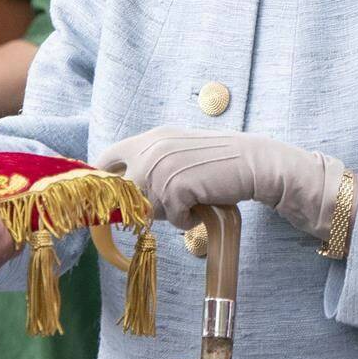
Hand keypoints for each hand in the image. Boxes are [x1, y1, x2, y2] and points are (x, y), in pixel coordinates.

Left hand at [94, 127, 346, 234]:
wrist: (254, 163)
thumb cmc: (217, 163)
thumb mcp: (177, 154)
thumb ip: (150, 165)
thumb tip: (122, 195)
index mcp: (148, 139)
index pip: (105, 160)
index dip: (104, 183)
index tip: (112, 200)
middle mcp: (150, 149)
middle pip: (125, 194)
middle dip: (144, 206)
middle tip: (174, 201)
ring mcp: (161, 167)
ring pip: (149, 209)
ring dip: (171, 212)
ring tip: (194, 197)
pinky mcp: (176, 187)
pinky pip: (173, 219)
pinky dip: (189, 219)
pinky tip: (204, 204)